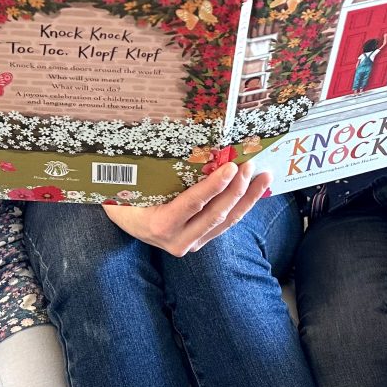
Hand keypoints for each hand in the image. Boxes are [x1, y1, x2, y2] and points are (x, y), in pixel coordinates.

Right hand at [102, 161, 270, 255]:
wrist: (122, 222)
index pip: (193, 204)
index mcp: (160, 225)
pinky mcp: (199, 241)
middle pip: (215, 214)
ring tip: (264, 177)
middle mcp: (177, 240)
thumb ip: (158, 174)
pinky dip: (242, 206)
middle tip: (250, 165)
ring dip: (247, 198)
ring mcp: (190, 243)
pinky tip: (254, 191)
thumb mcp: (136, 186)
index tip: (232, 167)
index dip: (214, 186)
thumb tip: (182, 142)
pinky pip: (224, 224)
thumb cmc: (125, 197)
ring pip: (226, 222)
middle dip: (237, 190)